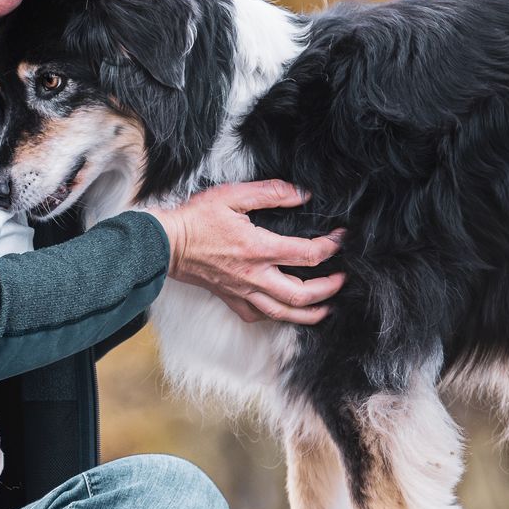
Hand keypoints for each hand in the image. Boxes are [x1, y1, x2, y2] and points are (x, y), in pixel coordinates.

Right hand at [147, 181, 345, 324]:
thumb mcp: (233, 195)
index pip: (307, 254)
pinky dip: (277, 316)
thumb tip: (300, 194)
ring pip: (284, 313)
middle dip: (328, 288)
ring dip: (310, 312)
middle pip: (302, 294)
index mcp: (259, 249)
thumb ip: (270, 193)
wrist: (166, 244)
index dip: (331, 247)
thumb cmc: (196, 219)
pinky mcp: (231, 299)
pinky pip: (259, 315)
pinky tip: (285, 309)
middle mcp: (254, 276)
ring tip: (326, 307)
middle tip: (342, 278)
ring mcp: (243, 292)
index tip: (340, 239)